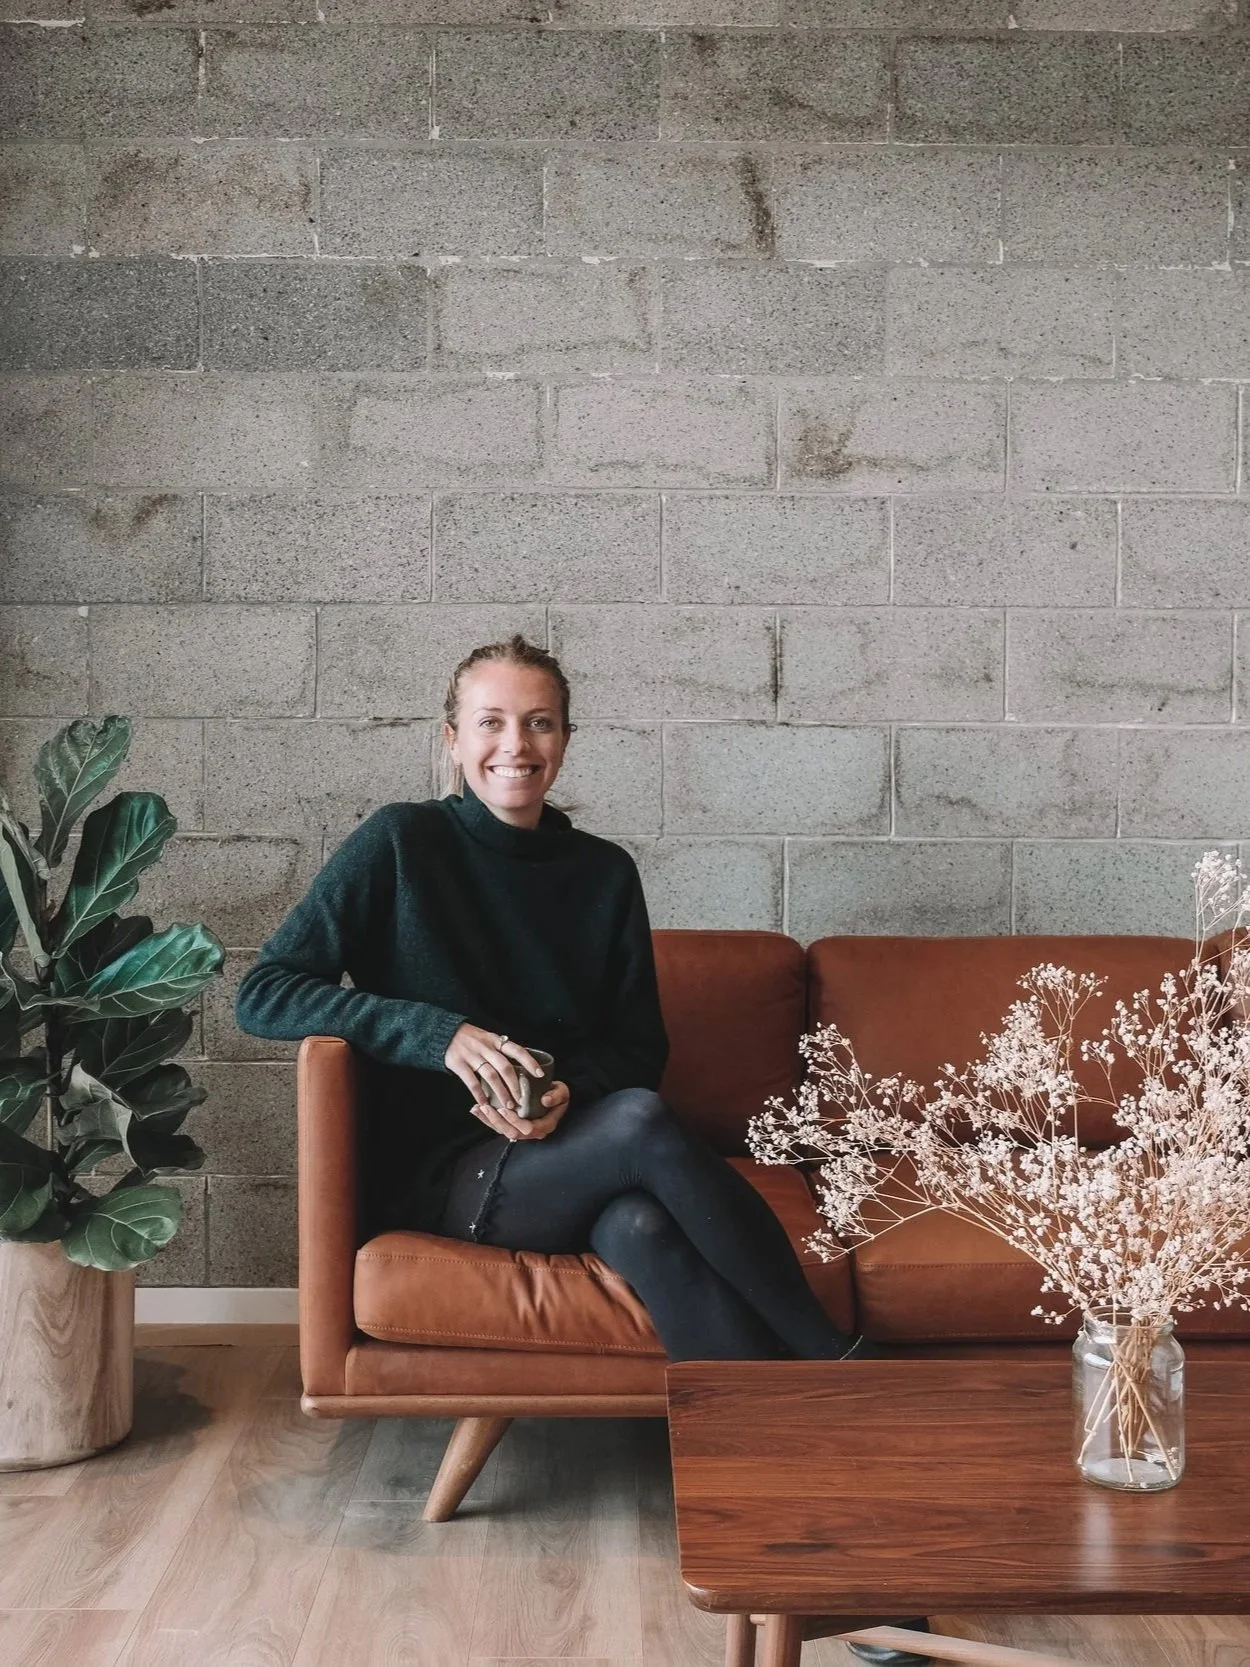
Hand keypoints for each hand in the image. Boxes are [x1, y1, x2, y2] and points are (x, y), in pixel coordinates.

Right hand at [443, 1023, 557, 1140]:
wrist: (444, 1033)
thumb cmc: (471, 1039)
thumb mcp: (488, 1038)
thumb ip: (501, 1050)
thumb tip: (521, 1065)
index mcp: (496, 1040)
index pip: (517, 1050)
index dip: (530, 1062)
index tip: (540, 1074)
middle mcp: (486, 1048)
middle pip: (505, 1067)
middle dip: (515, 1085)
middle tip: (521, 1100)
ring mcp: (472, 1056)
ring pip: (491, 1076)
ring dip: (501, 1092)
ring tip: (507, 1105)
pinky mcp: (459, 1064)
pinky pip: (471, 1082)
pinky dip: (479, 1094)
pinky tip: (485, 1103)